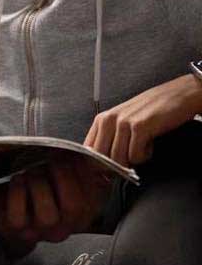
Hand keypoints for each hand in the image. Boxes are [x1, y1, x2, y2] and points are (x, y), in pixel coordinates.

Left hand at [0, 156, 107, 256]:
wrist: (4, 206)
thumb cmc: (36, 188)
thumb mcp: (57, 179)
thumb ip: (73, 169)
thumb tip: (81, 153)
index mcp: (80, 216)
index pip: (93, 198)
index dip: (83, 173)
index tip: (72, 152)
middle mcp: (63, 229)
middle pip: (73, 208)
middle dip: (63, 177)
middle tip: (52, 158)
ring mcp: (40, 232)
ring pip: (47, 216)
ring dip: (39, 184)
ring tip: (32, 170)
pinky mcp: (17, 230)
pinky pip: (18, 217)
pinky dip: (18, 192)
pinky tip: (18, 179)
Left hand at [84, 74, 201, 165]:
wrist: (177, 94)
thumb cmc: (150, 111)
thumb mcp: (123, 122)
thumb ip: (110, 139)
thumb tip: (101, 165)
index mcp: (101, 120)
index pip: (89, 152)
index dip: (99, 165)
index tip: (111, 170)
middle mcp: (108, 120)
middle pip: (102, 159)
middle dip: (117, 166)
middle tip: (131, 159)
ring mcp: (123, 123)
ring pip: (118, 160)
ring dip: (133, 160)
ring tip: (142, 146)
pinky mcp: (139, 127)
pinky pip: (135, 156)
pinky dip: (145, 155)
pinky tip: (150, 143)